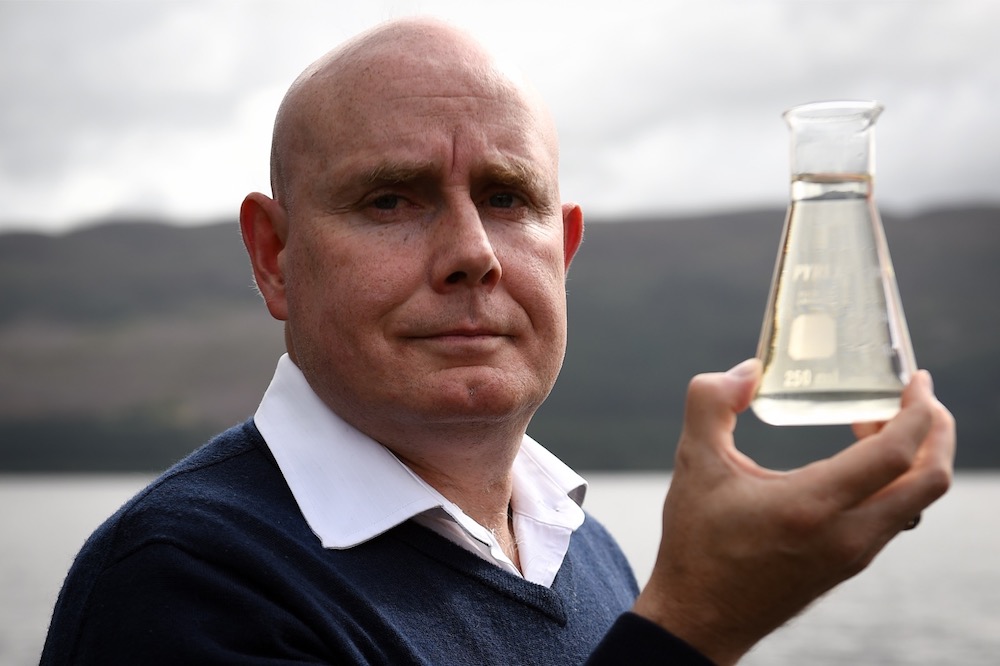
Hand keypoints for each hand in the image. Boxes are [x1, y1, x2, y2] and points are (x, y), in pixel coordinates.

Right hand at [633, 359, 954, 664]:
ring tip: (876, 423)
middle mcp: (847, 535)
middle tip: (916, 397)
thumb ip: (710, 403)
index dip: (918, 411)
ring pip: (916, 501)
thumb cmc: (696, 544)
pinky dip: (895, 481)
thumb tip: (748, 371)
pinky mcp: (849, 564)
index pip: (896, 454)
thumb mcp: (692, 463)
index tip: (916, 380)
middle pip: (929, 480)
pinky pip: (895, 516)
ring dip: (915, 456)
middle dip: (937, 431)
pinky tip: (858, 463)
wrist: (700, 618)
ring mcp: (853, 554)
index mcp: (812, 506)